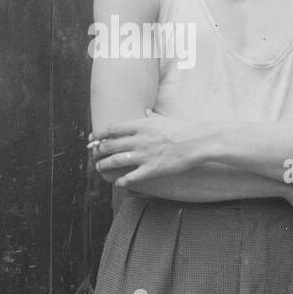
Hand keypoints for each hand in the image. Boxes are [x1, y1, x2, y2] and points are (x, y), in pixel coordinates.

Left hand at [89, 109, 204, 187]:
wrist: (199, 142)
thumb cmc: (184, 129)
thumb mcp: (165, 118)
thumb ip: (152, 116)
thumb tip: (146, 111)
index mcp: (142, 124)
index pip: (113, 128)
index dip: (99, 133)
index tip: (92, 137)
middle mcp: (140, 139)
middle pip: (110, 145)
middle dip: (99, 150)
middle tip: (95, 154)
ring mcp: (145, 155)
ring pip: (116, 160)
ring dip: (104, 165)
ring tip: (100, 167)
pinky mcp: (152, 169)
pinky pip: (132, 176)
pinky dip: (122, 180)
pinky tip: (118, 182)